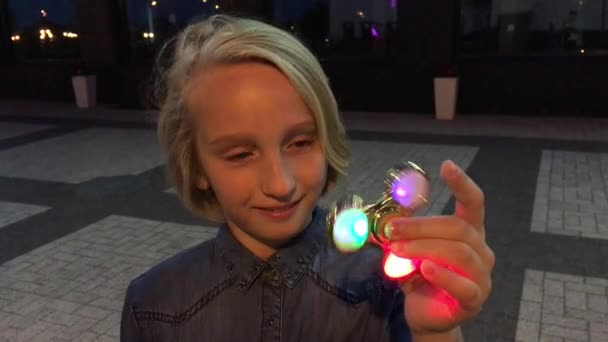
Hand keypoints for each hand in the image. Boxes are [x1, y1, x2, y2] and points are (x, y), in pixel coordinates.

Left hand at [387, 160, 494, 335]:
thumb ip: (406, 233)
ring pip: (458, 253)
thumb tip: (388, 215)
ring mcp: (482, 276)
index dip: (462, 183)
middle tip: (392, 228)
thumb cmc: (420, 277)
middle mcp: (481, 250)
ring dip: (423, 248)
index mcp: (469, 233)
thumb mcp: (410, 249)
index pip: (473, 203)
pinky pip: (463, 285)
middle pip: (458, 228)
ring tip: (397, 250)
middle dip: (421, 226)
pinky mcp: (474, 299)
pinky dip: (442, 275)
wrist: (426, 315)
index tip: (447, 165)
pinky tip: (424, 269)